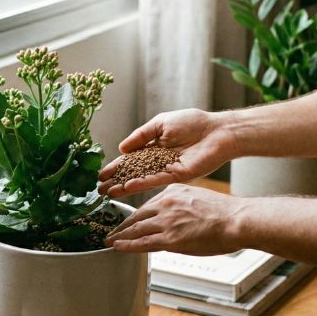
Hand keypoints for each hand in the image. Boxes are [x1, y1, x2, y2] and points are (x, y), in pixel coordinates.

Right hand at [98, 109, 236, 197]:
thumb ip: (141, 135)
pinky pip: (156, 180)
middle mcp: (157, 160)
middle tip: (99, 189)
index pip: (130, 159)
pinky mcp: (176, 175)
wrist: (217, 131)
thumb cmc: (193, 123)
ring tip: (109, 193)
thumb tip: (122, 148)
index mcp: (153, 147)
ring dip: (125, 186)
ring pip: (141, 179)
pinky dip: (142, 183)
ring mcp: (166, 169)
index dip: (115, 166)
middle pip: (132, 172)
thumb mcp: (160, 124)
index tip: (101, 174)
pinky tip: (128, 187)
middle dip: (116, 180)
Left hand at [104, 184, 243, 253]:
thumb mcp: (197, 198)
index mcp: (172, 192)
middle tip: (111, 230)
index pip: (147, 205)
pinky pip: (142, 242)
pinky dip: (127, 244)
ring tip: (110, 240)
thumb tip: (175, 216)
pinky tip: (117, 246)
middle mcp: (165, 204)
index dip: (135, 215)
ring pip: (135, 229)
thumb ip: (181, 205)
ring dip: (120, 236)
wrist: (236, 220)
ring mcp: (166, 221)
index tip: (128, 220)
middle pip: (136, 216)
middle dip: (122, 225)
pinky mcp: (169, 238)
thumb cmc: (224, 213)